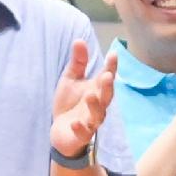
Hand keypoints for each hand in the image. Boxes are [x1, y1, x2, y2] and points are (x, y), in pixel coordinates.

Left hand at [46, 40, 113, 161]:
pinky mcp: (81, 135)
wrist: (61, 132)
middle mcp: (98, 105)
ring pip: (98, 115)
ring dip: (96, 106)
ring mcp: (90, 121)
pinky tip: (75, 123)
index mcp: (96, 90)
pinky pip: (83, 133)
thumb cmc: (69, 104)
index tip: (113, 54)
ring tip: (90, 97)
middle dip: (107, 87)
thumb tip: (79, 40)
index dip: (111, 67)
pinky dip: (80, 129)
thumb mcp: (71, 80)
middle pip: (106, 97)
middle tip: (106, 76)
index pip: (107, 77)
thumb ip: (78, 63)